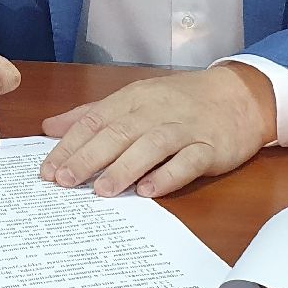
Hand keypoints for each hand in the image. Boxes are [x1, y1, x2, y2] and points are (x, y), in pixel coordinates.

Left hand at [39, 63, 275, 197]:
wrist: (239, 96)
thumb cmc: (179, 101)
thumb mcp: (133, 99)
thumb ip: (91, 114)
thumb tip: (50, 128)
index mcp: (132, 98)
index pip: (95, 120)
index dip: (70, 145)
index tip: (49, 169)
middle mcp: (155, 111)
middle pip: (117, 133)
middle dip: (88, 158)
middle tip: (64, 181)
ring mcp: (184, 128)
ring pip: (150, 146)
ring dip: (124, 168)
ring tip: (101, 191)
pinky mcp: (209, 147)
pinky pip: (187, 161)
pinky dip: (168, 175)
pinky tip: (149, 191)